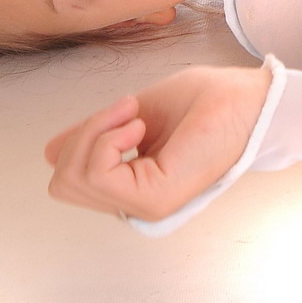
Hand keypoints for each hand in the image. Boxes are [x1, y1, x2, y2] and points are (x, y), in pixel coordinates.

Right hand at [44, 63, 271, 222]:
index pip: (68, 177)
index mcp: (134, 184)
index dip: (81, 138)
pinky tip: (141, 125)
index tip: (124, 110)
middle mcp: (138, 201)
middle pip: (62, 183)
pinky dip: (107, 139)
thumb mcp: (134, 112)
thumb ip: (96, 136)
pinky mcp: (156, 199)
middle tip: (128, 110)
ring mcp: (146, 205)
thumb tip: (51, 151)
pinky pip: (98, 176)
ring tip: (138, 115)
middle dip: (82, 136)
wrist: (249, 97)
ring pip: (72, 180)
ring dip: (95, 133)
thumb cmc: (208, 100)